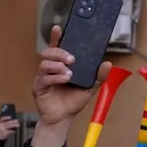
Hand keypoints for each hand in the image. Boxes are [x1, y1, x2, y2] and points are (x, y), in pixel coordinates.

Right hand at [0, 116, 18, 140]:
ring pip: (9, 126)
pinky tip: (15, 131)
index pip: (2, 118)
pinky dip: (13, 131)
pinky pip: (10, 131)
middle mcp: (0, 125)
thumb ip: (5, 122)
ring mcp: (2, 129)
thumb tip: (13, 120)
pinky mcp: (4, 133)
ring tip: (18, 125)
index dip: (6, 117)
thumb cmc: (0, 129)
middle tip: (17, 121)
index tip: (10, 117)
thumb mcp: (0, 125)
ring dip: (14, 125)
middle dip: (13, 121)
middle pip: (7, 122)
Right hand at [30, 25, 110, 146]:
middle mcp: (50, 69)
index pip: (56, 47)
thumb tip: (107, 63)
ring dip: (58, 65)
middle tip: (72, 59)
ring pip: (45, 64)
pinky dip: (56, 77)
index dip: (56, 37)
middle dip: (60, 52)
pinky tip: (65, 79)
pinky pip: (44, 78)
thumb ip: (98, 76)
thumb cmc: (72, 102)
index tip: (58, 27)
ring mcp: (42, 77)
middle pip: (48, 53)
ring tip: (69, 73)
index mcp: (60, 65)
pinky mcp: (39, 87)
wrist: (62, 118)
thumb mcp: (89, 87)